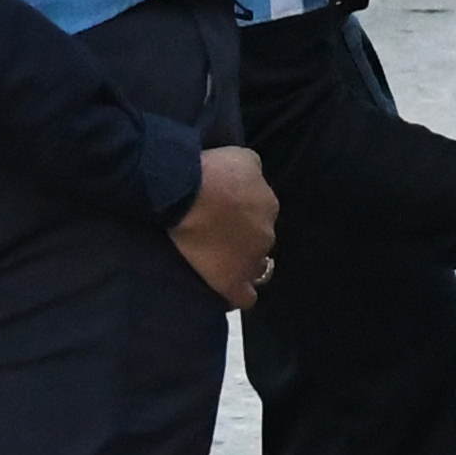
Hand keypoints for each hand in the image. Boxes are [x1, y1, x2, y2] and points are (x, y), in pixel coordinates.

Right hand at [172, 146, 279, 308]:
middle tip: (219, 233)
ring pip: (255, 269)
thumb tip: (253, 178)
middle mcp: (266, 234)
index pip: (262, 215)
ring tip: (222, 262)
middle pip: (259, 241)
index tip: (227, 212)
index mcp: (269, 206)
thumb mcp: (243, 157)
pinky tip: (229, 291)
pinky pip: (244, 297)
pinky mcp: (231, 281)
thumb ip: (254, 171)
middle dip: (244, 238)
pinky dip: (239, 294)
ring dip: (242, 265)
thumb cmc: (213, 170)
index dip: (244, 214)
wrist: (186, 193)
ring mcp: (250, 261)